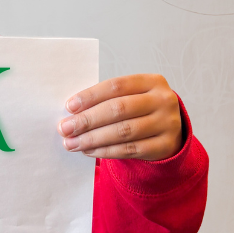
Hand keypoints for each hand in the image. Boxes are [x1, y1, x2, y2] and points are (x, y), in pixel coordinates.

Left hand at [58, 74, 182, 160]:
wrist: (168, 133)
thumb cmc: (139, 111)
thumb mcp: (129, 98)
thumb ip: (105, 101)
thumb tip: (71, 113)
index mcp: (152, 81)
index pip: (116, 85)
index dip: (90, 96)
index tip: (69, 107)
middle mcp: (163, 100)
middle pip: (118, 109)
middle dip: (87, 120)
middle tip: (65, 128)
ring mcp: (167, 124)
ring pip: (123, 131)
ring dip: (92, 138)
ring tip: (71, 143)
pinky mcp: (165, 146)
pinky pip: (129, 149)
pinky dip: (105, 151)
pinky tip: (88, 151)